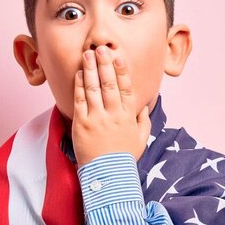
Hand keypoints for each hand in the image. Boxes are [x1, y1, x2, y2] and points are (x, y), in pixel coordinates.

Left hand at [72, 46, 151, 166]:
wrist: (108, 176)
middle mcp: (114, 114)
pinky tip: (80, 73)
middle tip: (101, 49)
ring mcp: (97, 118)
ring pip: (94, 88)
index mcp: (129, 116)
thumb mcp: (141, 139)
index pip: (126, 88)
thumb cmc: (124, 158)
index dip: (122, 71)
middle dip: (105, 64)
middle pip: (109, 83)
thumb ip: (143, 121)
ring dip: (91, 69)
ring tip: (88, 54)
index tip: (118, 56)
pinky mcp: (82, 124)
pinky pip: (80, 100)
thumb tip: (144, 106)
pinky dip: (80, 85)